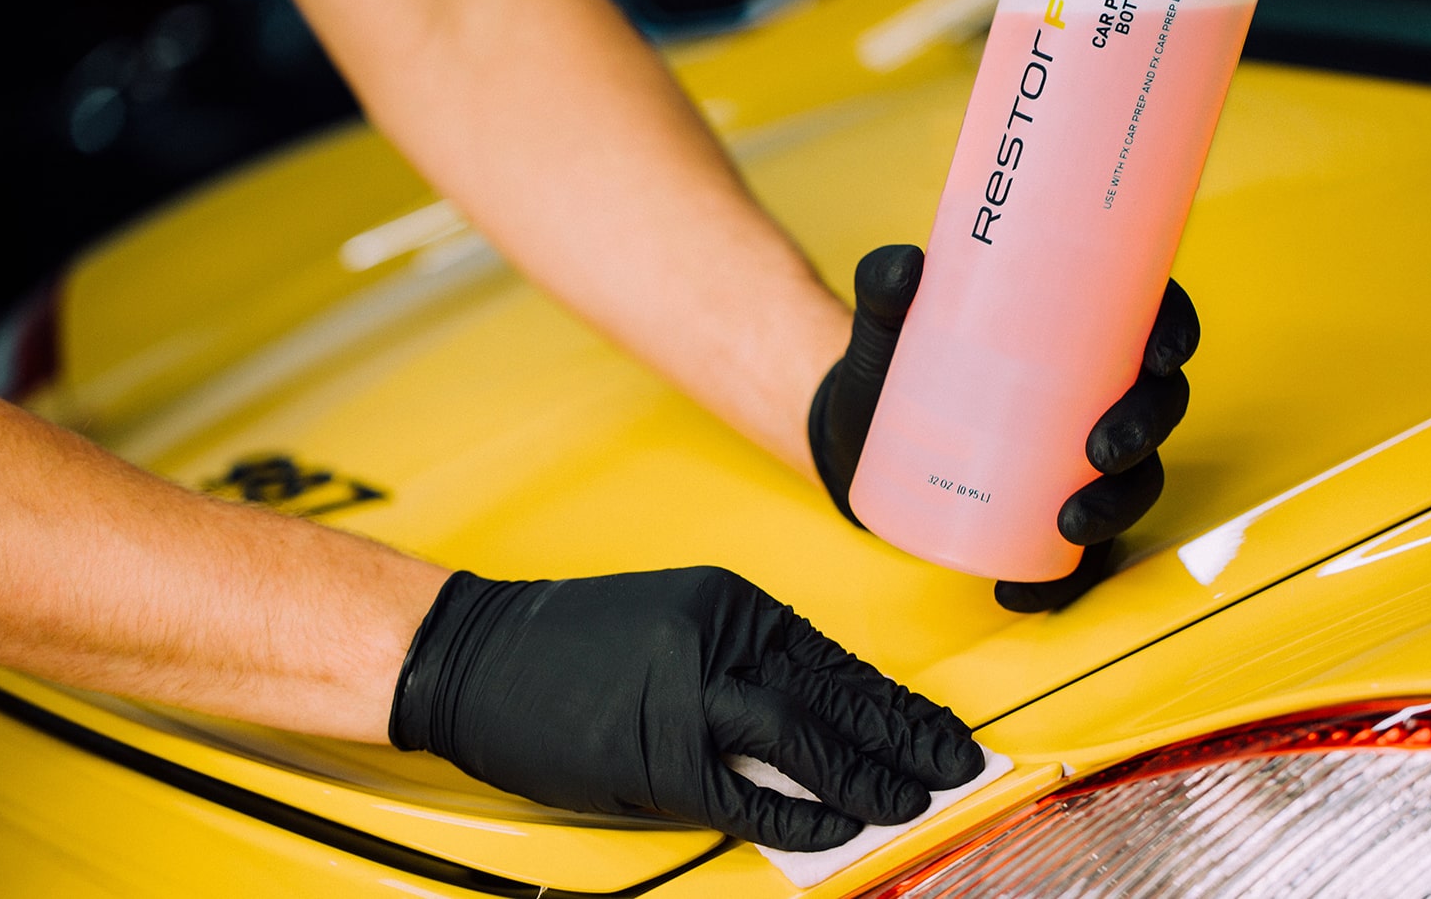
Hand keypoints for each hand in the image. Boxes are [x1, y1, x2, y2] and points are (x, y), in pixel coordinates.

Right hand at [389, 566, 983, 850]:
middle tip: (956, 764)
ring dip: (865, 774)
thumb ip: (747, 666)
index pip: (836, 660)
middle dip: (904, 737)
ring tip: (911, 800)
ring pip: (801, 736)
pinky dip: (794, 813)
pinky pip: (742, 792)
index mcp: (729, 604)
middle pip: (834, 694)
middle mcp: (717, 639)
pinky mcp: (652, 752)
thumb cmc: (570, 644)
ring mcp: (685, 694)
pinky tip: (835, 826)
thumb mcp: (675, 625)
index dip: (895, 702)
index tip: (938, 728)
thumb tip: (821, 722)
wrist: (474, 651)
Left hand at [808, 244, 1199, 612]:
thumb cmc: (892, 362)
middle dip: (1148, 430)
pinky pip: (1076, 553)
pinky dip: (1056, 582)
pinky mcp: (1046, 512)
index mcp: (1081, 330)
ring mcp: (1077, 458)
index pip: (1151, 319)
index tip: (1159, 353)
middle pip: (1156, 403)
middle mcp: (1096, 392)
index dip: (1175, 332)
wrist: (858, 431)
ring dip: (1119, 508)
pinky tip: (1020, 593)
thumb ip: (883, 286)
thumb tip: (901, 265)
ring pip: (1132, 480)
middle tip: (1101, 449)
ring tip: (1070, 524)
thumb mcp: (885, 325)